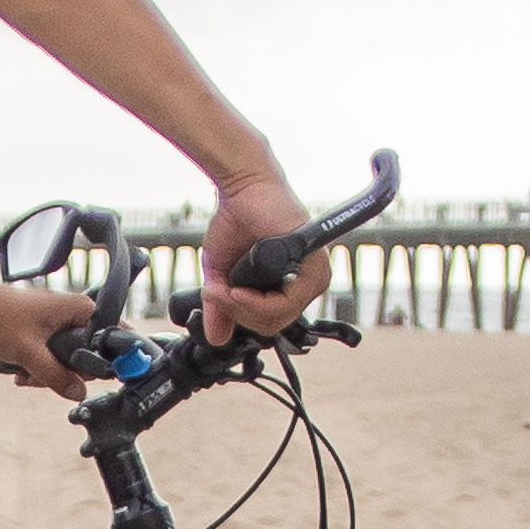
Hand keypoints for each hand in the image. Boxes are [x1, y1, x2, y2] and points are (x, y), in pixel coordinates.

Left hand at [0, 282, 88, 396]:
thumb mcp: (30, 353)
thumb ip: (57, 376)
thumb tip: (78, 393)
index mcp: (83, 310)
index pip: (109, 343)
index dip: (94, 365)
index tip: (73, 376)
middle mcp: (76, 314)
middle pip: (86, 356)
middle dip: (62, 373)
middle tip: (38, 375)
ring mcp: (62, 323)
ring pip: (67, 360)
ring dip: (47, 373)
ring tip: (25, 372)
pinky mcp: (49, 330)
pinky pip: (54, 356)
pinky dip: (39, 366)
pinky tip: (22, 370)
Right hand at [195, 168, 313, 342]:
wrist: (243, 190)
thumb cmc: (237, 222)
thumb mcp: (221, 275)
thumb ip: (220, 308)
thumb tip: (216, 338)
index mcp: (289, 285)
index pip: (270, 323)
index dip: (240, 318)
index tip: (218, 302)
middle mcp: (305, 282)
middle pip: (274, 325)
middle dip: (238, 315)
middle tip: (218, 297)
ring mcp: (313, 275)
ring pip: (280, 318)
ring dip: (244, 309)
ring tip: (226, 292)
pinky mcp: (313, 266)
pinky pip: (286, 303)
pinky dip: (257, 302)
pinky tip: (240, 290)